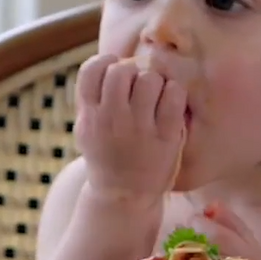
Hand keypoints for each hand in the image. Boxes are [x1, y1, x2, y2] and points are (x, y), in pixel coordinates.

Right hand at [74, 53, 187, 200]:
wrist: (123, 196)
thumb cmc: (106, 155)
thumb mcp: (86, 129)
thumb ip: (92, 99)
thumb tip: (109, 62)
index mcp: (90, 116)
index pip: (91, 70)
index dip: (105, 62)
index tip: (113, 70)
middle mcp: (111, 119)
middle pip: (121, 70)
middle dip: (131, 72)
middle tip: (136, 87)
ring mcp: (139, 128)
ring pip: (149, 78)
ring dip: (154, 81)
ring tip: (153, 96)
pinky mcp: (165, 135)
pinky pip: (173, 94)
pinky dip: (173, 91)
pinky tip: (169, 101)